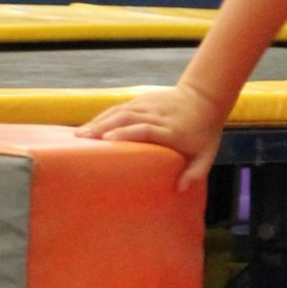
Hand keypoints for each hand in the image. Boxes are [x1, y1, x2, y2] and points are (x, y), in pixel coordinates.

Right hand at [76, 84, 222, 191]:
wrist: (206, 97)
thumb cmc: (205, 132)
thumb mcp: (207, 154)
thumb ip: (194, 173)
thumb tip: (179, 189)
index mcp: (172, 130)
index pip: (146, 129)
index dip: (126, 133)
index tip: (107, 141)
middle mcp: (158, 115)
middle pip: (127, 118)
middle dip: (103, 127)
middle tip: (82, 140)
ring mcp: (149, 105)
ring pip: (120, 110)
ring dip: (99, 121)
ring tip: (79, 134)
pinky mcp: (142, 99)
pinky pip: (120, 107)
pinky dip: (104, 116)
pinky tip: (91, 126)